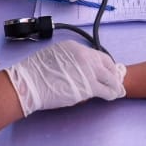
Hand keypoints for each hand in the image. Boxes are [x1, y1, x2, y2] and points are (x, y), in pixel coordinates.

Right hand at [5, 39, 126, 115]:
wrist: (28, 83)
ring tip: (116, 92)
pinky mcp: (89, 86)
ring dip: (114, 86)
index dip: (105, 65)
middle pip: (108, 64)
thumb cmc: (35, 74)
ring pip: (110, 78)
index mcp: (75, 47)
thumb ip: (70, 60)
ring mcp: (88, 70)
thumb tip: (78, 69)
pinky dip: (110, 95)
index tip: (107, 72)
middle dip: (113, 75)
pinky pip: (106, 91)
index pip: (98, 55)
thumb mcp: (54, 56)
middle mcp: (85, 56)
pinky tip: (110, 97)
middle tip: (116, 82)